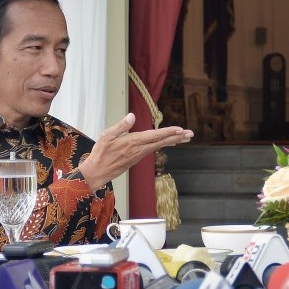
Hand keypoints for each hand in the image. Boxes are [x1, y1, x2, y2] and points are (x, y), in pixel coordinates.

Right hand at [79, 113, 193, 191]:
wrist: (97, 172)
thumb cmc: (100, 153)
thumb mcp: (106, 136)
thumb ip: (121, 126)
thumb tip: (132, 116)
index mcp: (133, 142)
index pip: (155, 136)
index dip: (168, 132)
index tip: (180, 130)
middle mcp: (140, 149)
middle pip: (162, 141)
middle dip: (177, 137)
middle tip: (191, 134)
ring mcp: (140, 154)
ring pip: (160, 145)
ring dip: (173, 140)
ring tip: (185, 137)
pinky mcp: (138, 157)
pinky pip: (155, 149)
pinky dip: (165, 144)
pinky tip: (171, 143)